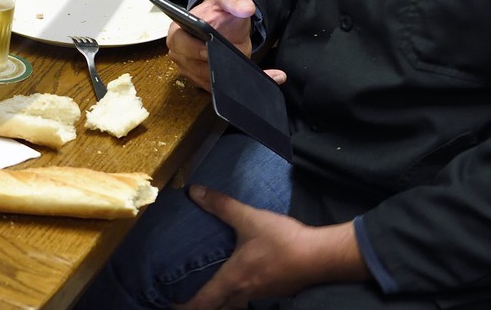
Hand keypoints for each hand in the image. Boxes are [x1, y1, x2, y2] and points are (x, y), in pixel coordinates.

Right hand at [164, 0, 285, 91]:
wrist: (225, 23)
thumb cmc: (220, 10)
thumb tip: (246, 8)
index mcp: (178, 33)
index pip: (181, 46)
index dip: (195, 50)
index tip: (210, 50)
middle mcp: (181, 54)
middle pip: (195, 68)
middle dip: (215, 67)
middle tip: (236, 64)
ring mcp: (192, 70)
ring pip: (210, 82)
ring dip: (231, 79)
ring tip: (254, 71)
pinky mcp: (206, 81)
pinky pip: (223, 89)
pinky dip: (243, 86)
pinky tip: (268, 77)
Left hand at [173, 187, 365, 308]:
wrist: (321, 257)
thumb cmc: (283, 240)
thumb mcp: (249, 218)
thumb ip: (221, 205)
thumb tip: (193, 191)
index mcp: (233, 280)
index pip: (203, 302)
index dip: (184, 306)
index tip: (170, 305)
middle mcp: (244, 293)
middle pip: (217, 309)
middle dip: (200, 308)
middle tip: (184, 301)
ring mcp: (261, 296)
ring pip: (233, 307)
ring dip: (219, 304)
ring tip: (208, 294)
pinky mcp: (274, 292)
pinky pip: (247, 301)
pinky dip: (235, 299)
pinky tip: (237, 286)